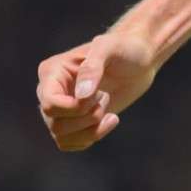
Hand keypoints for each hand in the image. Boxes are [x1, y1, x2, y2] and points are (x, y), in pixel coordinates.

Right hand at [35, 31, 158, 151]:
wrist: (140, 59)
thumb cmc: (124, 48)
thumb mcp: (110, 48)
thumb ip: (93, 67)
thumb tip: (80, 96)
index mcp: (52, 72)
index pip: (49, 104)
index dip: (74, 108)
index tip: (99, 95)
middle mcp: (50, 92)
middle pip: (55, 124)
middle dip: (87, 117)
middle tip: (105, 96)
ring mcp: (60, 108)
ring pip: (61, 137)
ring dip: (91, 128)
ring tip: (108, 106)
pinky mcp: (73, 121)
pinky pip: (70, 143)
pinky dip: (92, 136)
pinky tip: (110, 119)